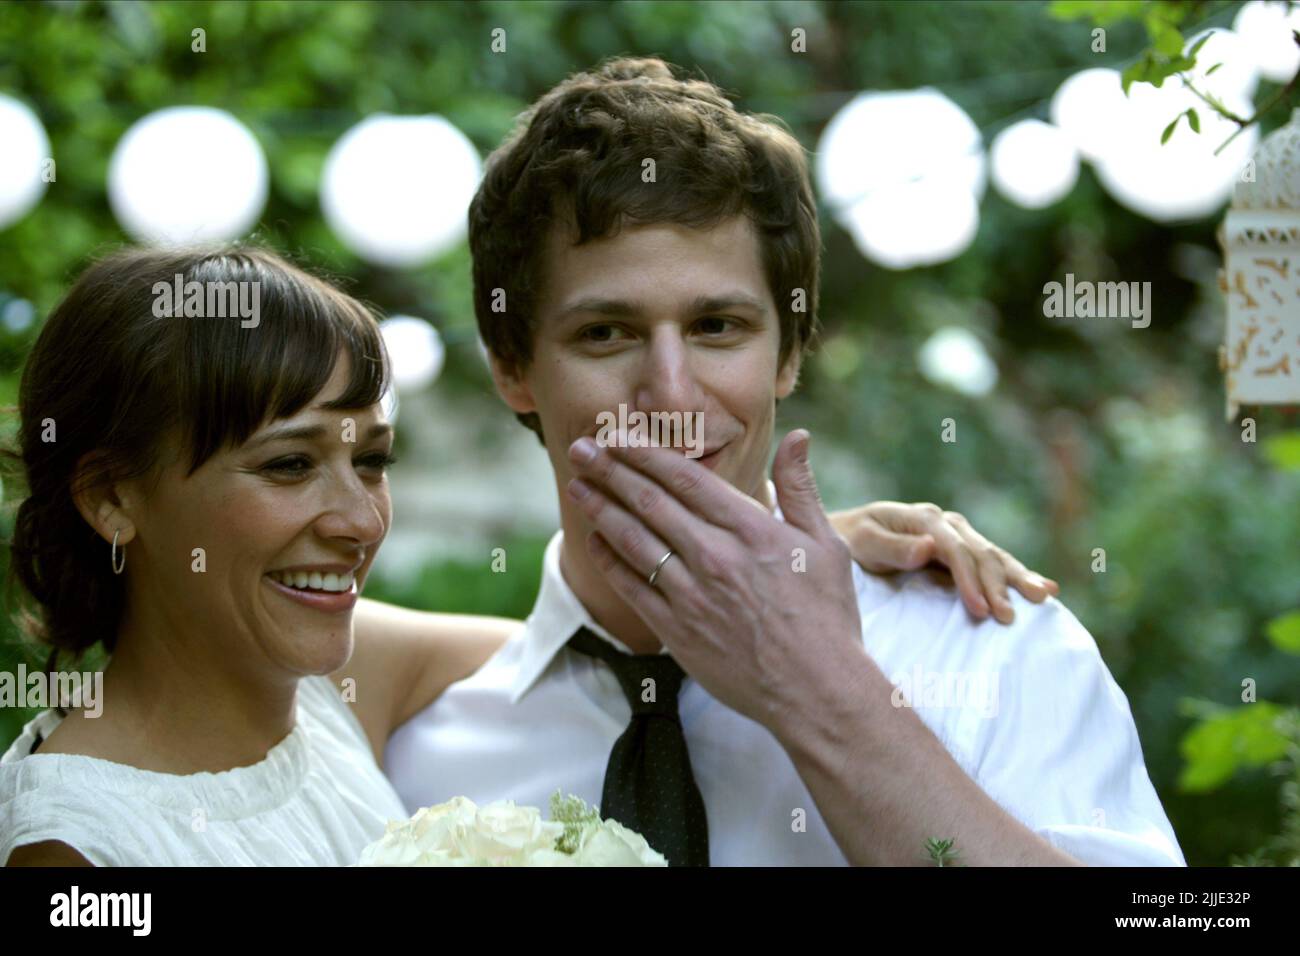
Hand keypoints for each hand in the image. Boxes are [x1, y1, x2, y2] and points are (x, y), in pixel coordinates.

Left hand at [565, 429, 868, 733]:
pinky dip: (609, 560)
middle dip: (611, 470)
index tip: (619, 434)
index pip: (686, 478)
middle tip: (581, 448)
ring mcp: (691, 595)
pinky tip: (593, 540)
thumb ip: (801, 488)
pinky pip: (632, 587)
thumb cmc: (826, 616)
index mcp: (750, 530)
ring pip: (633, 541)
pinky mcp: (676, 630)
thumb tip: (797, 435)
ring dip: (601, 509)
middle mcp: (715, 557)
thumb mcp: (826, 545)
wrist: (816, 691)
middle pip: (650, 502)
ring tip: (577, 486)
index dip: (646, 453)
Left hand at [827, 501, 1059, 623]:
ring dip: (1017, 578)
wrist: (843, 535)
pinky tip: (1046, 588)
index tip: (980, 611)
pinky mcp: (961, 550)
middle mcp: (945, 523)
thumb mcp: (861, 543)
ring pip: (994, 555)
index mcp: (923, 518)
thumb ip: (893, 547)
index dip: (969, 580)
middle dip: (998, 584)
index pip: (955, 550)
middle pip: (981, 553)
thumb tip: (929, 548)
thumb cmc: (849, 541)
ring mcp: (956, 535)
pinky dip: (1018, 575)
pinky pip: (993, 563)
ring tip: (1043, 598)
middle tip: (1010, 618)